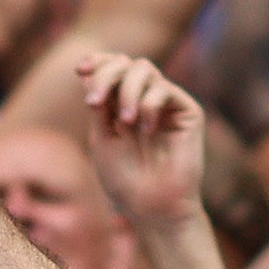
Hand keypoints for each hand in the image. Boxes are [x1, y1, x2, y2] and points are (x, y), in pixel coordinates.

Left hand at [68, 49, 206, 228]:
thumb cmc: (123, 179)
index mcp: (121, 105)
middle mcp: (144, 100)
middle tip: (95, 102)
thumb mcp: (101, 137)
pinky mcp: (188, 112)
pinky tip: (147, 130)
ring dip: (127, 91)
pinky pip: (164, 89)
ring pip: (145, 69)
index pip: (112, 69)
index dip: (98, 61)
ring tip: (124, 122)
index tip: (80, 69)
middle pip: (126, 63)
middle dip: (107, 75)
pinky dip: (149, 105)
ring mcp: (166, 104)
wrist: (152, 206)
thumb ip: (99, 103)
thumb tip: (92, 70)